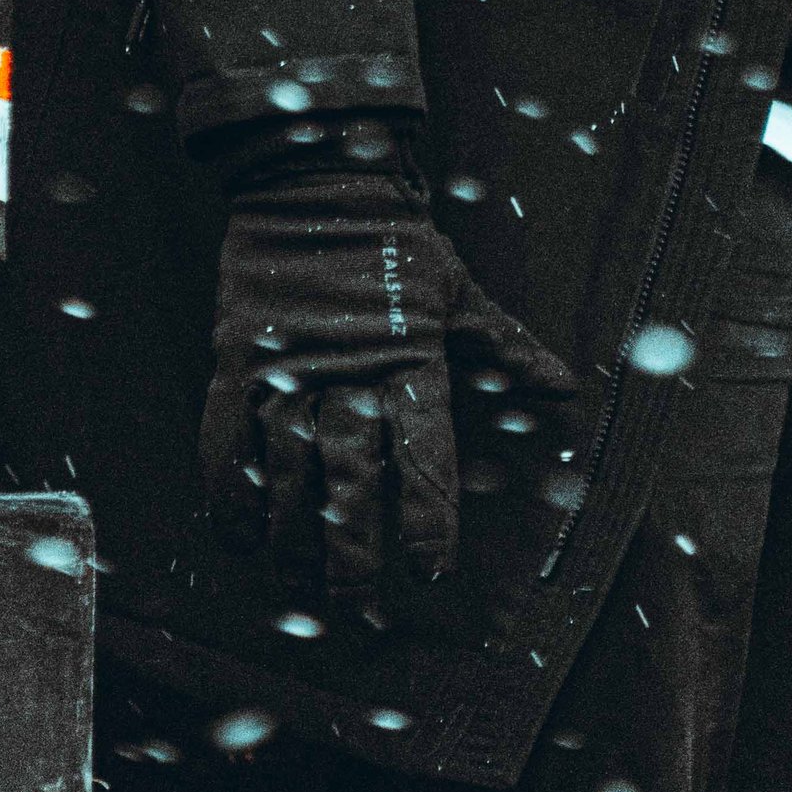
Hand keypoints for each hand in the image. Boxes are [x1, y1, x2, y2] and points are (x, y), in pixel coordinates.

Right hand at [199, 167, 575, 594]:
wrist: (315, 181)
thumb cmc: (397, 244)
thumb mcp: (459, 291)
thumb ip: (504, 347)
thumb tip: (564, 387)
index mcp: (409, 357)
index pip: (421, 452)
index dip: (426, 515)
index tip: (431, 568)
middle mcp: (347, 371)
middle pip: (348, 480)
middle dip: (353, 554)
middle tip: (359, 610)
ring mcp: (285, 368)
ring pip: (286, 475)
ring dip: (293, 543)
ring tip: (304, 595)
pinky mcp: (237, 363)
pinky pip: (226, 445)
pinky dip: (232, 500)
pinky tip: (243, 544)